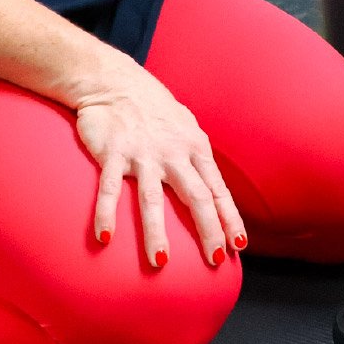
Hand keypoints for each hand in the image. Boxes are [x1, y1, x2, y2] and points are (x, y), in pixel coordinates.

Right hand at [74, 64, 244, 269]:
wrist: (116, 82)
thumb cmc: (155, 111)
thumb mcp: (186, 130)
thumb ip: (197, 159)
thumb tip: (213, 189)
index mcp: (195, 148)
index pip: (217, 189)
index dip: (228, 218)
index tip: (238, 245)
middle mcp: (174, 153)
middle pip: (196, 196)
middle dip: (208, 229)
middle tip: (215, 260)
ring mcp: (143, 154)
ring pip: (152, 199)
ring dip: (156, 231)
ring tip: (160, 262)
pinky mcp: (113, 154)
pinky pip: (110, 188)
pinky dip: (107, 213)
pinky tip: (105, 238)